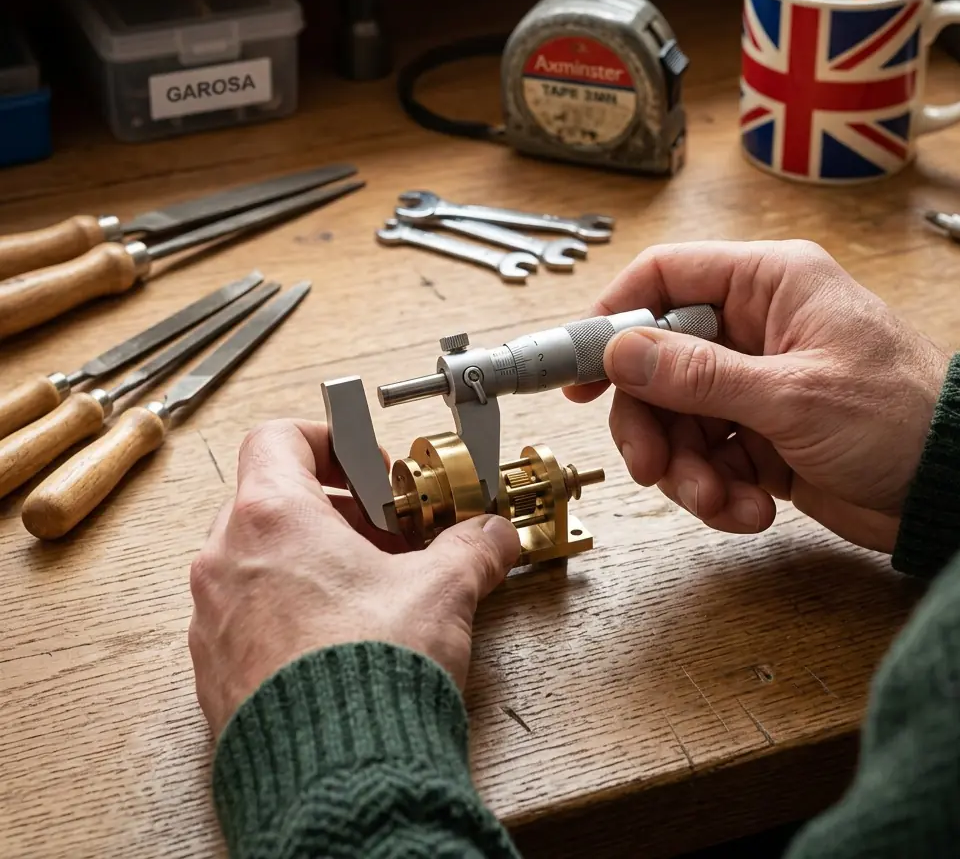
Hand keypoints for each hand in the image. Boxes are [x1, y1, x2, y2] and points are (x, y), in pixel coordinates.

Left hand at [188, 419, 520, 738]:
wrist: (335, 778)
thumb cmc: (368, 675)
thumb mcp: (440, 591)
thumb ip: (471, 549)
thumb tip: (491, 536)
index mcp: (271, 518)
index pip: (279, 438)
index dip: (330, 441)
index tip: (369, 466)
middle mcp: (226, 561)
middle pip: (274, 498)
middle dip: (339, 510)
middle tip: (386, 533)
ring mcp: (212, 617)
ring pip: (259, 558)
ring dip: (316, 559)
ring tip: (372, 587)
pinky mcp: (215, 669)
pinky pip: (248, 612)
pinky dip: (292, 605)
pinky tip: (345, 635)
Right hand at [565, 241, 949, 552]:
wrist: (956, 490)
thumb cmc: (903, 417)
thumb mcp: (792, 394)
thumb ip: (698, 374)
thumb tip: (618, 351)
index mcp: (769, 285)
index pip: (665, 278)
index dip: (613, 320)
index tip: (579, 371)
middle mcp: (755, 328)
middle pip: (657, 364)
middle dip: (650, 424)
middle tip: (649, 467)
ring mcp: (754, 384)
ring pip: (676, 419)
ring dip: (685, 470)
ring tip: (718, 502)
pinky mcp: (760, 435)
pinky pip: (705, 457)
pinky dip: (716, 490)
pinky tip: (749, 510)